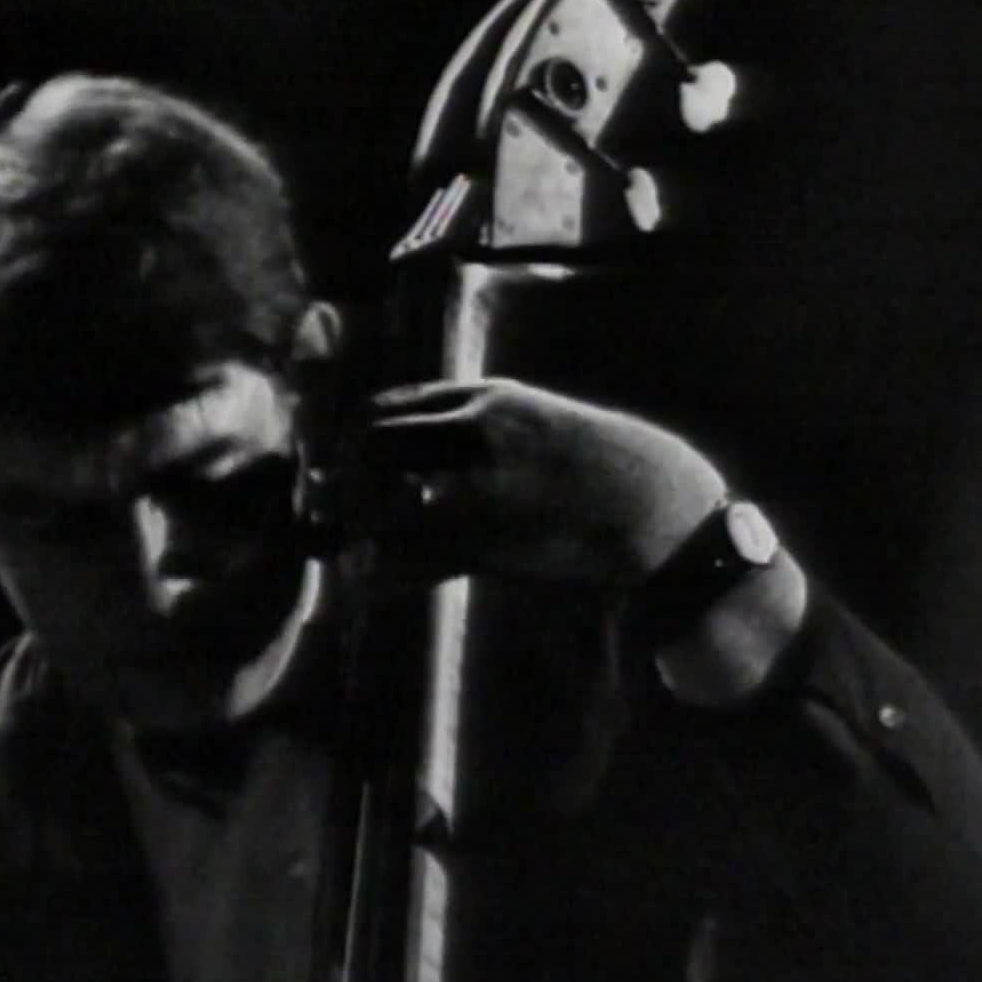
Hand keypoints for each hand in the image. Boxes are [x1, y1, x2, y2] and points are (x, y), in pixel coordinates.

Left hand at [353, 377, 727, 589]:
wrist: (660, 507)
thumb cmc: (597, 461)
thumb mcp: (532, 417)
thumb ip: (472, 416)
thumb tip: (412, 426)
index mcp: (487, 400)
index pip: (385, 408)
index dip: (347, 436)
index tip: (333, 458)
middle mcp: (478, 438)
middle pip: (372, 447)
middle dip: (338, 475)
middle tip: (320, 500)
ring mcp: (484, 491)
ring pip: (382, 503)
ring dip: (353, 524)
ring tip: (343, 541)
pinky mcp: (493, 548)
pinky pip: (415, 563)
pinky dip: (381, 575)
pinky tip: (364, 581)